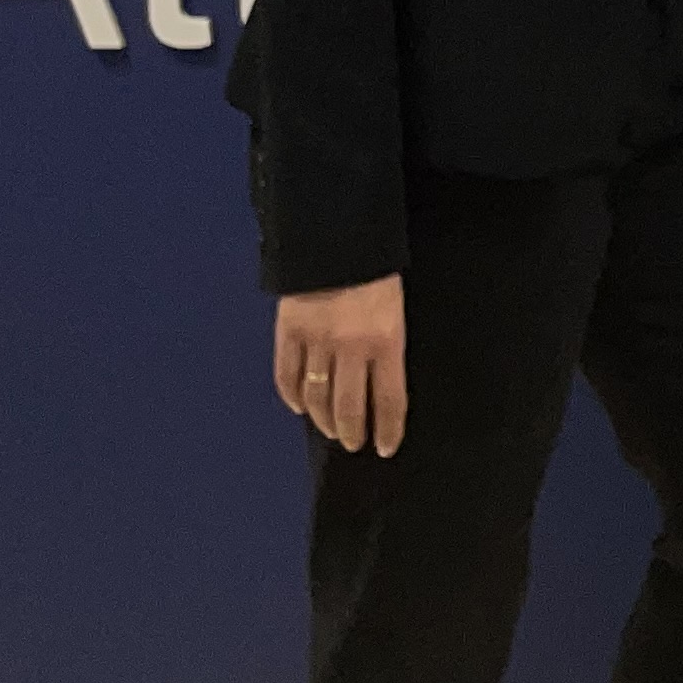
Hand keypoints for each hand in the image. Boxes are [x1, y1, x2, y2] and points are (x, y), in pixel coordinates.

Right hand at [273, 276, 406, 455]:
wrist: (336, 235)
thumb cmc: (376, 269)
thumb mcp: (395, 308)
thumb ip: (387, 346)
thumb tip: (380, 383)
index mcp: (386, 340)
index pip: (390, 399)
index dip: (388, 429)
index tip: (386, 447)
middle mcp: (351, 348)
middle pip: (350, 407)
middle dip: (352, 432)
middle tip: (353, 444)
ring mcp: (316, 342)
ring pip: (317, 397)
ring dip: (323, 419)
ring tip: (329, 429)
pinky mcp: (288, 333)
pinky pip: (286, 375)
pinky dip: (291, 396)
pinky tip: (299, 406)